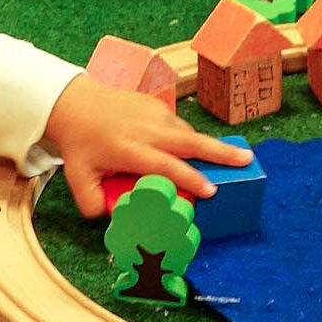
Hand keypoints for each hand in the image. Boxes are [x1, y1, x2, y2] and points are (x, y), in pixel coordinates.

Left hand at [44, 76, 252, 218]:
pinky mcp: (157, 105)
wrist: (75, 103)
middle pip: (190, 142)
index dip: (190, 179)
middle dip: (220, 152)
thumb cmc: (81, 144)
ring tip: (233, 157)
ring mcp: (154, 114)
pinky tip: (192, 150)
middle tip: (247, 159)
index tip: (210, 191)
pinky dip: (188, 139)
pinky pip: (179, 126)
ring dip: (209, 147)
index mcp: (130, 150)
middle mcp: (147, 130)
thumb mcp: (78, 178)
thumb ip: (93, 203)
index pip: (166, 166)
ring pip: (188, 134)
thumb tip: (114, 218)